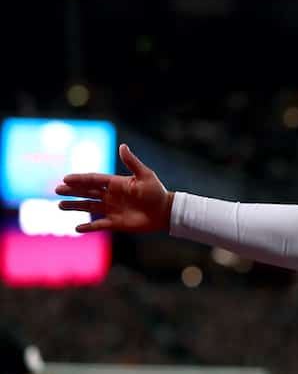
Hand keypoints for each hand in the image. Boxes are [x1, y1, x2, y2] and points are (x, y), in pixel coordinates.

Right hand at [55, 143, 171, 233]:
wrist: (165, 211)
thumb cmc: (156, 192)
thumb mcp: (145, 175)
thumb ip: (132, 162)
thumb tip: (122, 146)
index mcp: (116, 183)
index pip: (94, 180)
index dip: (80, 179)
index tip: (65, 179)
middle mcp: (111, 196)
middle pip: (87, 192)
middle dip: (72, 191)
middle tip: (57, 190)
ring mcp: (112, 209)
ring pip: (89, 207)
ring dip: (75, 206)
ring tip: (60, 205)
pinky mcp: (115, 223)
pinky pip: (99, 225)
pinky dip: (89, 227)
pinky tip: (77, 228)